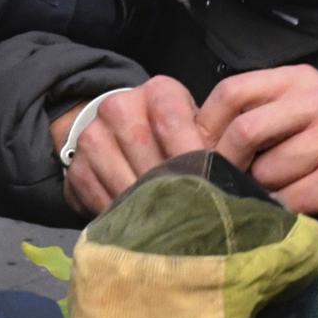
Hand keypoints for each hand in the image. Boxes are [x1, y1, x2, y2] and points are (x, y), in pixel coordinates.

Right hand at [53, 76, 207, 216]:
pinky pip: (99, 195)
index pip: (172, 117)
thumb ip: (216, 147)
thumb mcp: (199, 132)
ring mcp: (94, 135)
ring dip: (146, 202)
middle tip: (193, 211)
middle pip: (146, 148)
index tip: (210, 182)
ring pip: (121, 174)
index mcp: (158, 91)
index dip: (191, 152)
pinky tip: (140, 226)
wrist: (121, 139)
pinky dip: (121, 213)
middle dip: (171, 183)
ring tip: (170, 225)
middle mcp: (121, 105)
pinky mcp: (76, 167)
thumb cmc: (176, 140)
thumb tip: (241, 181)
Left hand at [197, 67, 317, 236]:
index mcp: (298, 79)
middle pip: (246, 130)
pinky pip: (292, 198)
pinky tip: (286, 209)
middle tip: (220, 182)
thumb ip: (254, 112)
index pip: (233, 91)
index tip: (195, 150)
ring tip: (266, 194)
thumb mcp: (297, 112)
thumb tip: (186, 132)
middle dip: (226, 163)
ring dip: (258, 191)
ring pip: (267, 170)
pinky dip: (280, 210)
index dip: (206, 124)